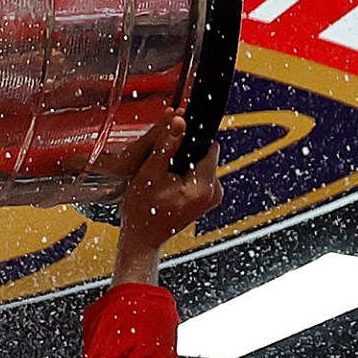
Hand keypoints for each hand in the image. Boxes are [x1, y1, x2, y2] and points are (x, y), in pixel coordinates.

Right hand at [110, 113, 223, 281]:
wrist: (142, 238)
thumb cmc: (143, 212)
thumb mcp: (150, 173)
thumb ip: (167, 144)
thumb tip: (179, 119)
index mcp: (205, 185)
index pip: (209, 145)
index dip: (189, 142)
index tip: (172, 148)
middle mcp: (215, 192)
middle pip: (205, 155)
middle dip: (185, 155)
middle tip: (163, 169)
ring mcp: (212, 198)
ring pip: (201, 165)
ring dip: (184, 166)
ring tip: (164, 179)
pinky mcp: (206, 200)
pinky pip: (199, 177)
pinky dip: (185, 176)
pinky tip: (169, 185)